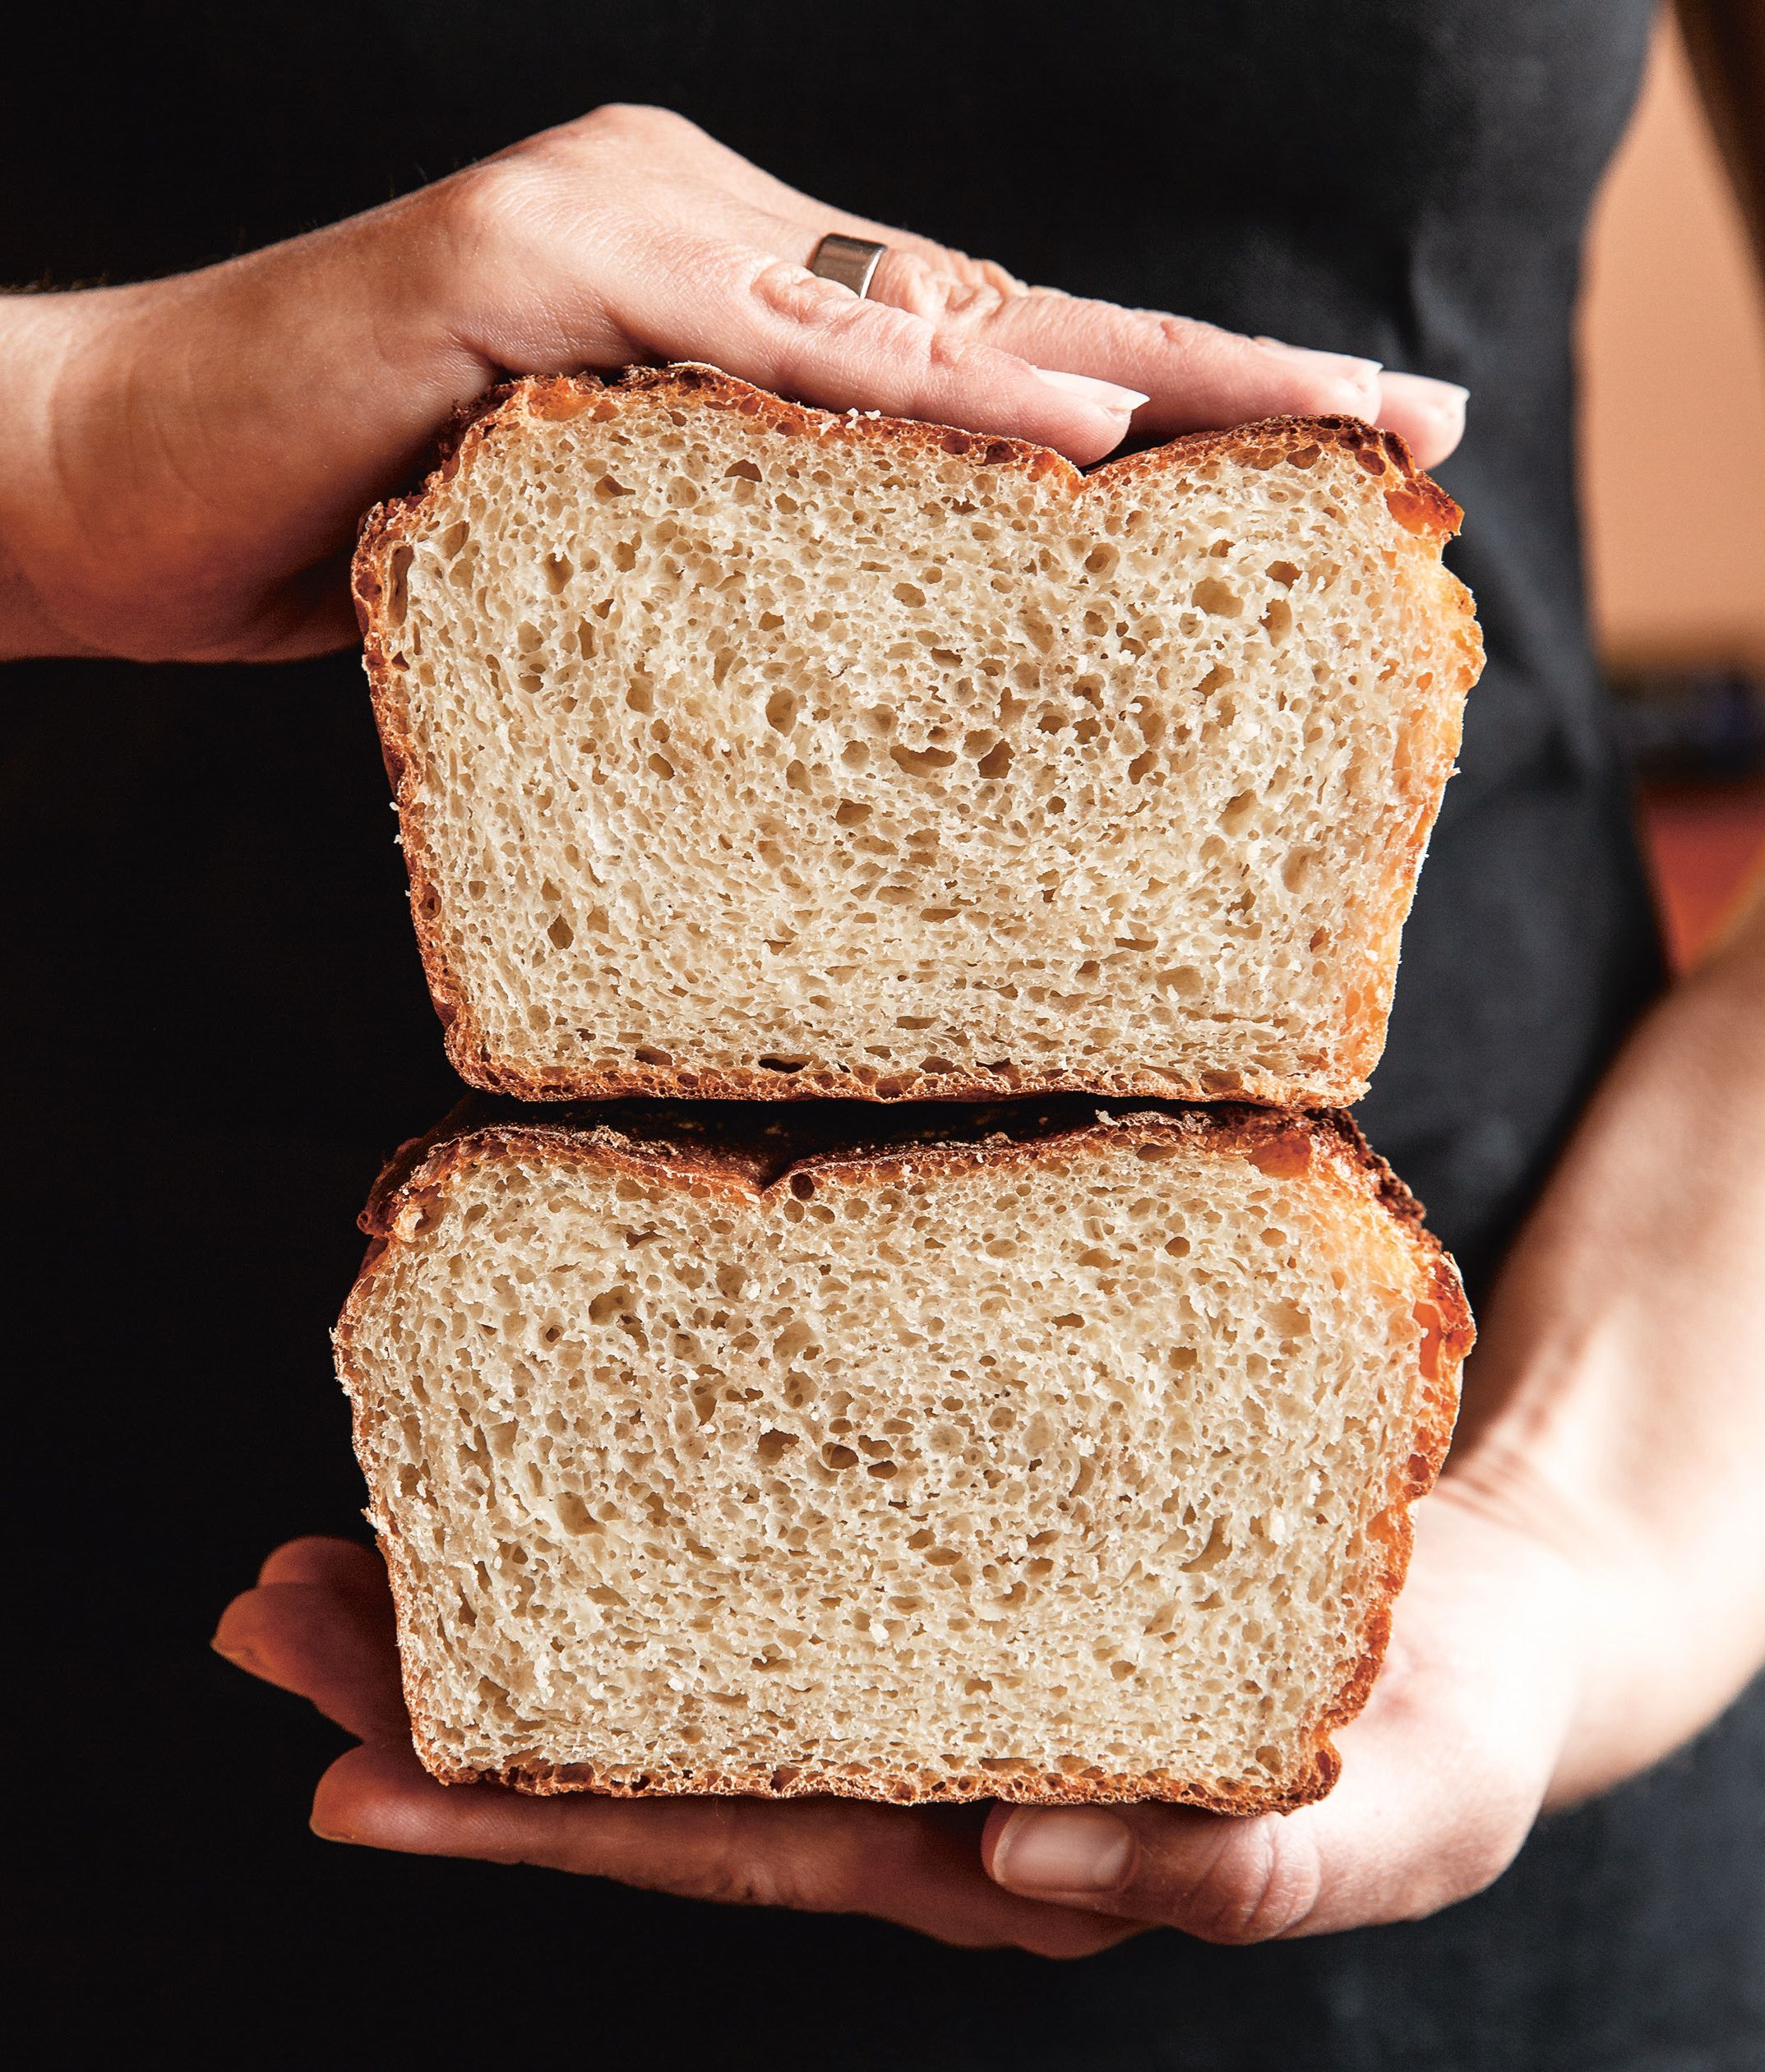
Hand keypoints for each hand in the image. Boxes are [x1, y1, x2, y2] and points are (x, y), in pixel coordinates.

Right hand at [1, 104, 1467, 664]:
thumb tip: (888, 632)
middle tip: (1404, 429)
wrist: (103, 479)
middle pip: (1004, 317)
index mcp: (728, 296)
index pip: (981, 357)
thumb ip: (736, 543)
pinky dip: (917, 395)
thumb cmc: (338, 534)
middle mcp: (702, 229)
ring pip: (920, 319)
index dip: (1166, 410)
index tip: (1329, 461)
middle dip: (1221, 383)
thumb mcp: (587, 551)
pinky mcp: (528, 274)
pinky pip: (764, 349)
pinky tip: (1071, 429)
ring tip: (1327, 435)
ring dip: (1136, 379)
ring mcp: (620, 229)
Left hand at [214, 1478, 1595, 1953]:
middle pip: (648, 1754)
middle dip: (444, 1705)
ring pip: (674, 1658)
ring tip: (324, 1566)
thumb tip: (1015, 1861)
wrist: (1486, 1625)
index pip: (728, 1841)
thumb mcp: (1382, 1819)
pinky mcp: (951, 1578)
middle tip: (269, 1622)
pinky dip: (633, 1528)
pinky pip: (764, 1565)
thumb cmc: (1438, 1734)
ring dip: (493, 1614)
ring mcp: (921, 1677)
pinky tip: (540, 1484)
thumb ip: (1226, 1867)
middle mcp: (921, 1774)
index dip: (535, 1821)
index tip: (353, 1785)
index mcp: (991, 1851)